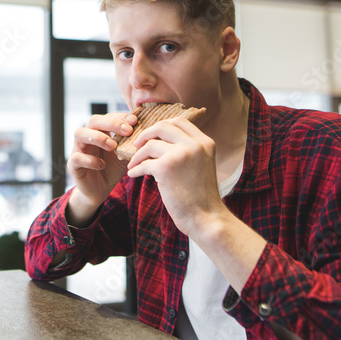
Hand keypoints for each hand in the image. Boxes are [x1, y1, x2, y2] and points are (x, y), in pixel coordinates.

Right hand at [66, 112, 136, 223]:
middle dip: (111, 123)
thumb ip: (131, 144)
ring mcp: (78, 149)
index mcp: (99, 132)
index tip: (135, 121)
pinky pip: (77, 158)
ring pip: (79, 133)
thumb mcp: (124, 155)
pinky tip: (101, 165)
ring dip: (98, 137)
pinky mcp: (73, 165)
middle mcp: (87, 137)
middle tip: (128, 131)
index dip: (120, 116)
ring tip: (113, 146)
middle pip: (93, 120)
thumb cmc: (111, 169)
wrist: (99, 191)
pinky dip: (90, 160)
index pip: (108, 116)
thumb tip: (148, 134)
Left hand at [124, 116, 223, 235]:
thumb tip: (163, 141)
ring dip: (138, 155)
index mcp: (205, 142)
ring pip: (150, 145)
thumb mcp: (202, 165)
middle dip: (146, 134)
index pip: (179, 121)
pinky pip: (144, 164)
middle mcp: (194, 144)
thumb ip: (190, 150)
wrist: (206, 218)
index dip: (162, 126)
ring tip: (134, 165)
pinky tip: (133, 174)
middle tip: (138, 145)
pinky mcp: (166, 168)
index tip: (153, 135)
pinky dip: (136, 169)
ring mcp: (180, 154)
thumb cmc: (202, 196)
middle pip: (163, 126)